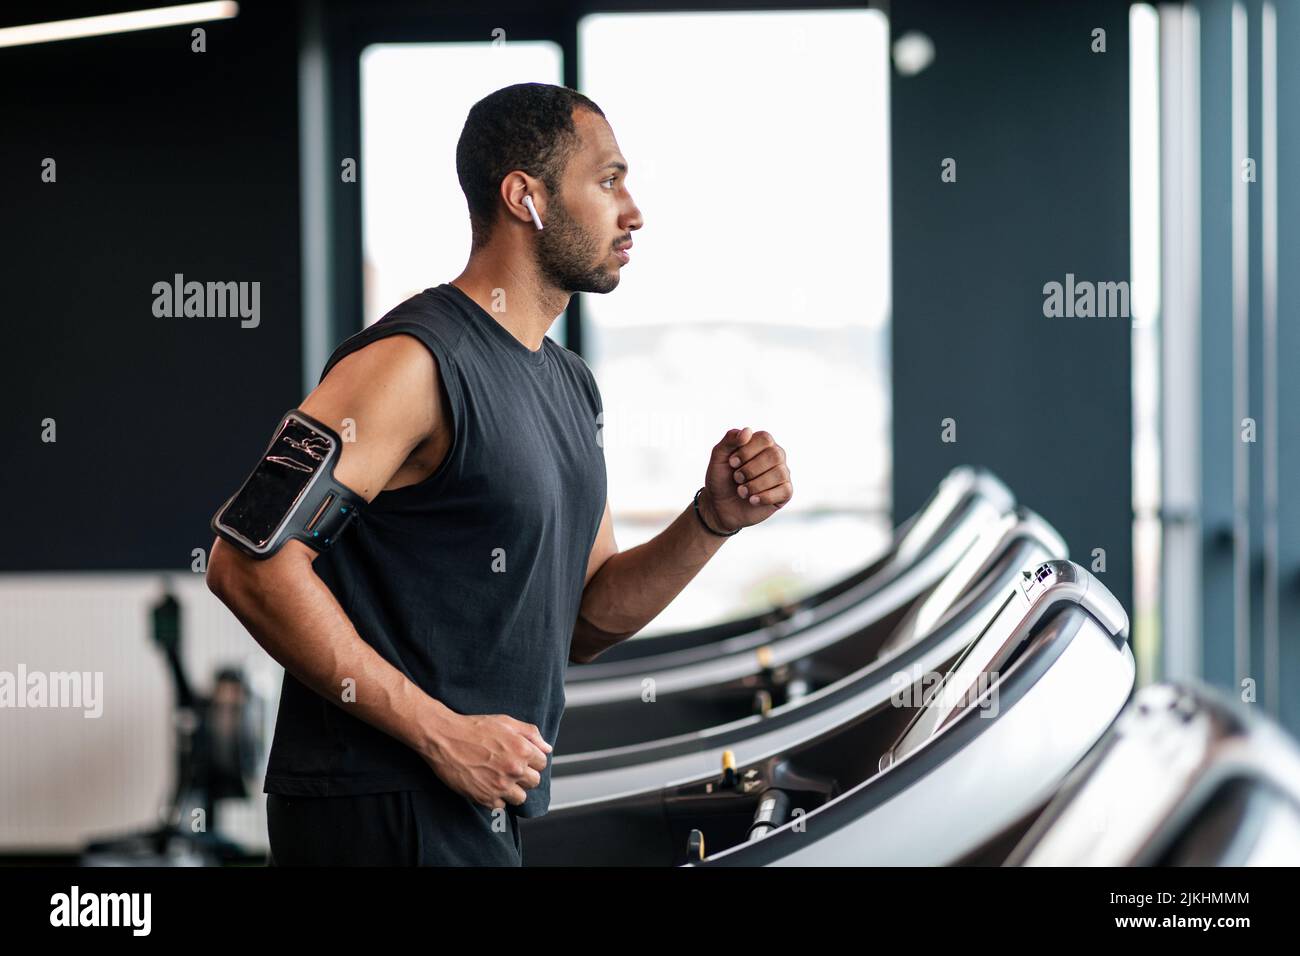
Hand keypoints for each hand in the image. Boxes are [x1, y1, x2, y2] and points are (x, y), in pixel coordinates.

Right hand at [420, 711, 551, 809]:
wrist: (444, 738)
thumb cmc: (474, 728)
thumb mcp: (506, 722)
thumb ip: (530, 734)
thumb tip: (547, 748)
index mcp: (522, 750)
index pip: (542, 764)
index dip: (532, 760)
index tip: (521, 758)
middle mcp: (514, 770)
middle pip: (534, 782)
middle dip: (524, 776)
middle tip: (509, 768)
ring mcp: (500, 786)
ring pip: (520, 798)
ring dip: (512, 790)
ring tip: (499, 779)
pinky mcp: (484, 798)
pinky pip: (500, 806)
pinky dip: (495, 798)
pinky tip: (487, 785)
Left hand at [700, 427, 792, 532]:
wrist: (720, 507)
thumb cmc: (721, 479)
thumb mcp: (718, 457)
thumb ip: (729, 440)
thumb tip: (748, 430)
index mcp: (761, 444)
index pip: (765, 438)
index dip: (747, 451)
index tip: (731, 463)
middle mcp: (775, 456)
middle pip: (775, 455)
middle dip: (750, 469)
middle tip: (736, 478)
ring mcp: (782, 474)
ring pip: (779, 474)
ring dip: (755, 485)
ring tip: (741, 492)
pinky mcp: (785, 493)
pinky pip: (784, 491)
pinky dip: (764, 497)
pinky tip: (752, 500)